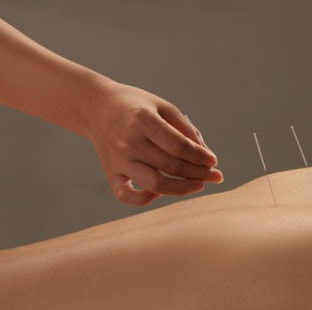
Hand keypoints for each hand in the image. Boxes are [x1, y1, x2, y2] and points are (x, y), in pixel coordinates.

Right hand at [86, 81, 221, 205]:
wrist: (96, 107)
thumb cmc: (137, 107)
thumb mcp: (163, 107)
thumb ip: (186, 129)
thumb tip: (206, 155)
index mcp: (143, 120)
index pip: (179, 147)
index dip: (201, 157)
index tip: (213, 161)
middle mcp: (129, 142)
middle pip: (171, 167)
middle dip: (199, 174)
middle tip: (215, 176)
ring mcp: (118, 160)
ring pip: (155, 184)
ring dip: (182, 189)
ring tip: (198, 185)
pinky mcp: (110, 173)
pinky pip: (126, 196)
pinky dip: (145, 199)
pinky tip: (160, 192)